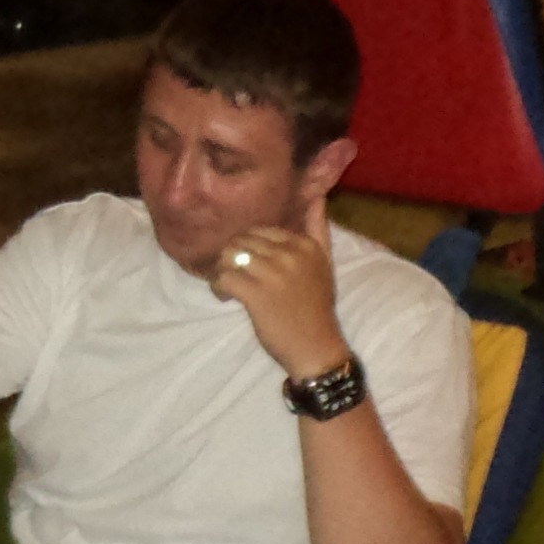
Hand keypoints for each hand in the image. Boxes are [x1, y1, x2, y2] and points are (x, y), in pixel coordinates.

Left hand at [211, 196, 350, 380]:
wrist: (316, 347)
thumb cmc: (315, 307)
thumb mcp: (324, 263)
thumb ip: (318, 229)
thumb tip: (318, 195)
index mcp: (305, 244)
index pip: (261, 230)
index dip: (247, 246)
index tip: (248, 265)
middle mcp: (290, 254)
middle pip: (241, 240)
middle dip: (232, 257)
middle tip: (234, 276)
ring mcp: (273, 273)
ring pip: (229, 255)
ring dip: (222, 271)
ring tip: (228, 287)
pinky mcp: (256, 294)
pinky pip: (224, 277)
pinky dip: (218, 287)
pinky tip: (226, 297)